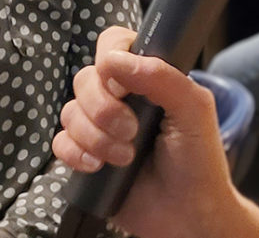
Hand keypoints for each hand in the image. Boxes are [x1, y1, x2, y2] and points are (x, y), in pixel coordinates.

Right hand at [53, 27, 244, 237]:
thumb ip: (162, 77)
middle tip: (131, 131)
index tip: (124, 87)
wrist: (188, 215)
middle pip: (84, 79)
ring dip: (96, 137)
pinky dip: (76, 153)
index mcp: (145, 77)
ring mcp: (100, 126)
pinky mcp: (85, 155)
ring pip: (70, 112)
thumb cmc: (198, 160)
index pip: (113, 43)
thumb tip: (115, 60)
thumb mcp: (194, 109)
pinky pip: (60, 142)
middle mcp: (119, 97)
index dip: (110, 60)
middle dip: (103, 108)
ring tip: (124, 157)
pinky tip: (98, 167)